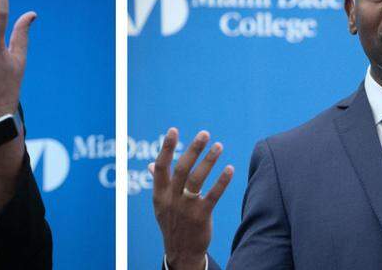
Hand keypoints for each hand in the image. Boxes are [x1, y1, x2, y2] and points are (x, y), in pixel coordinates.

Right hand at [151, 128, 233, 269]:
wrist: (181, 252)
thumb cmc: (172, 223)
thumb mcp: (160, 205)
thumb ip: (158, 183)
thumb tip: (151, 165)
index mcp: (159, 193)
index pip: (161, 166)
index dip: (166, 148)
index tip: (173, 130)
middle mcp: (171, 198)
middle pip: (182, 169)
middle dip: (193, 149)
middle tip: (204, 133)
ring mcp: (186, 208)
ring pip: (197, 179)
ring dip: (208, 161)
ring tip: (218, 146)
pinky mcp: (201, 216)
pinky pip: (213, 195)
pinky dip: (221, 182)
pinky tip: (229, 169)